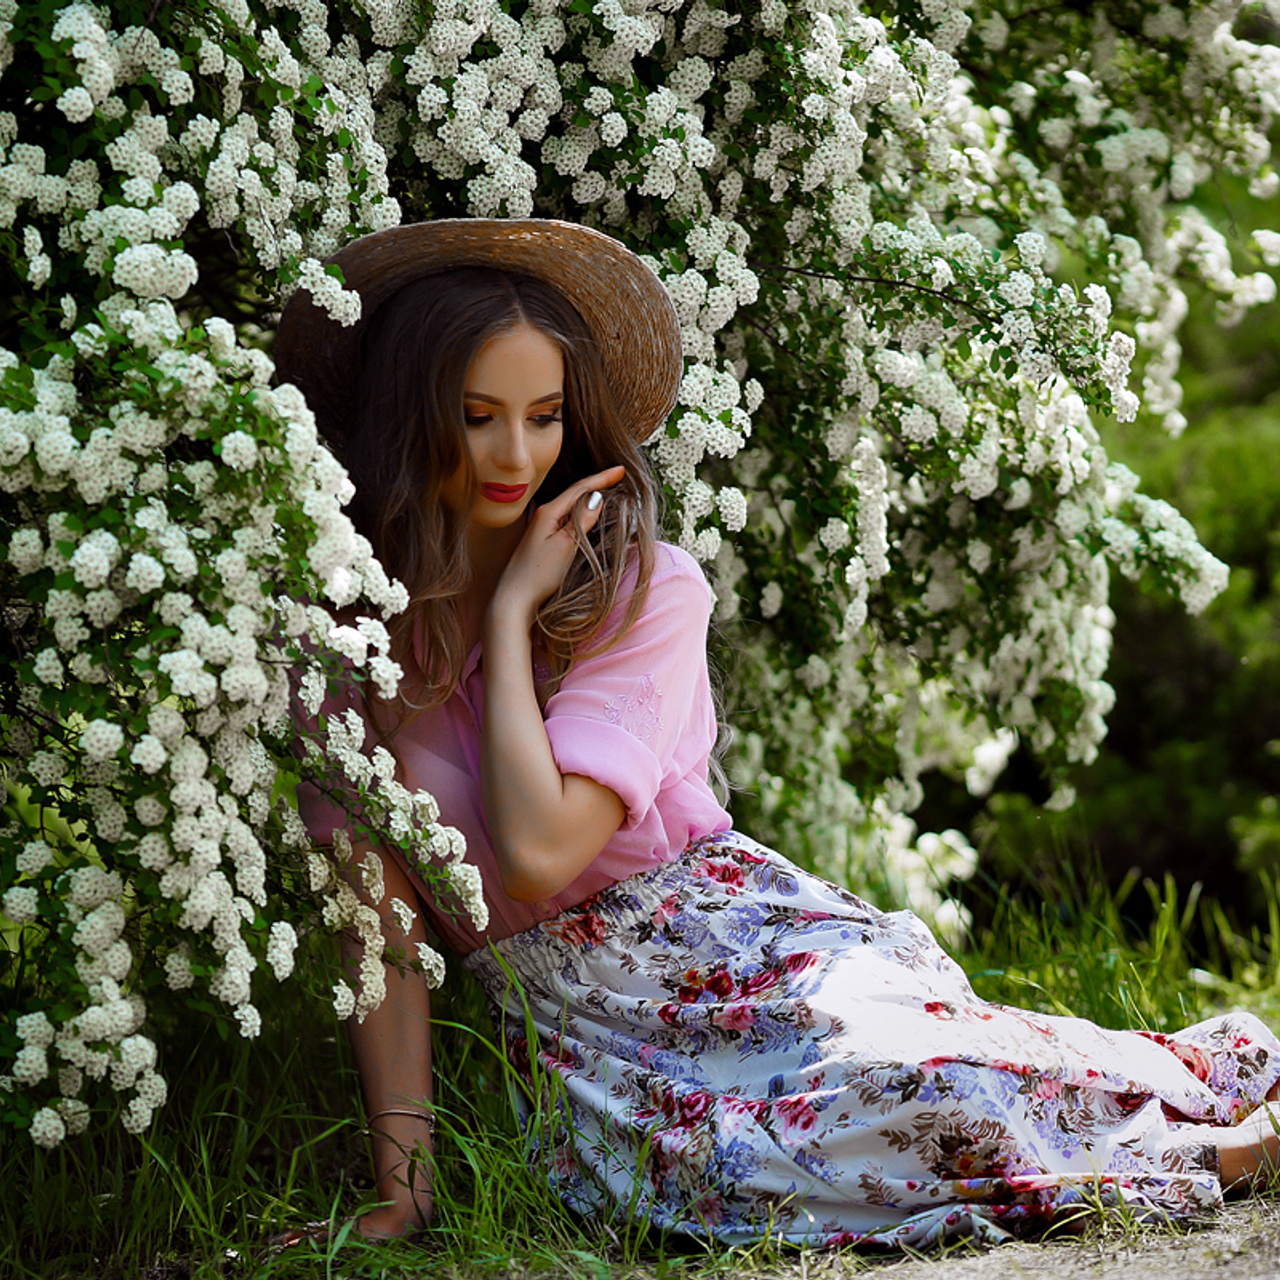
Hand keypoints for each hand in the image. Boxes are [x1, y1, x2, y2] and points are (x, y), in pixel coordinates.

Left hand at [490, 465, 625, 626]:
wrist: (515, 599)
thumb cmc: (538, 575)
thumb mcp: (566, 545)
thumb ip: (581, 520)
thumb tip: (596, 497)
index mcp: (549, 512)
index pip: (580, 488)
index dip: (602, 478)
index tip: (621, 470)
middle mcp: (543, 516)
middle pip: (575, 493)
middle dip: (597, 483)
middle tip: (618, 476)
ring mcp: (542, 528)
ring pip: (571, 505)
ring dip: (589, 497)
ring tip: (607, 490)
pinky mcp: (543, 541)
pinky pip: (566, 518)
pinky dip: (581, 512)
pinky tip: (587, 515)